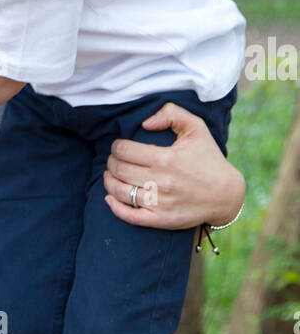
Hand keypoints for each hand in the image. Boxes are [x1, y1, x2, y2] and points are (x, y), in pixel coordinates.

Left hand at [104, 102, 244, 232]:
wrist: (226, 195)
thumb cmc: (208, 159)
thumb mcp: (196, 128)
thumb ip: (171, 114)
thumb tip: (145, 122)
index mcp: (166, 158)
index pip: (124, 150)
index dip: (116, 146)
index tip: (118, 146)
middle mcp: (160, 181)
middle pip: (119, 169)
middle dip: (111, 162)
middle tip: (114, 159)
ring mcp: (159, 203)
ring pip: (119, 192)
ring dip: (108, 181)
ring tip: (110, 175)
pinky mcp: (160, 219)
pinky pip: (129, 216)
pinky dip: (114, 207)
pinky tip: (109, 198)